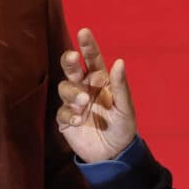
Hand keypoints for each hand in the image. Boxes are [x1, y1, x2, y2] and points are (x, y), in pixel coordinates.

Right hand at [56, 28, 137, 162]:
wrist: (113, 155)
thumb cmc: (122, 128)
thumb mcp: (125, 108)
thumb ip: (120, 86)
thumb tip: (119, 62)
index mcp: (101, 81)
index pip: (93, 59)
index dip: (88, 46)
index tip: (84, 32)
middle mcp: (85, 88)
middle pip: (72, 69)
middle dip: (70, 61)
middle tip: (73, 58)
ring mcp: (74, 103)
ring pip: (64, 88)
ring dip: (72, 92)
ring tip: (84, 101)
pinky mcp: (65, 120)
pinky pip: (62, 112)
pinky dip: (70, 114)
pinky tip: (80, 120)